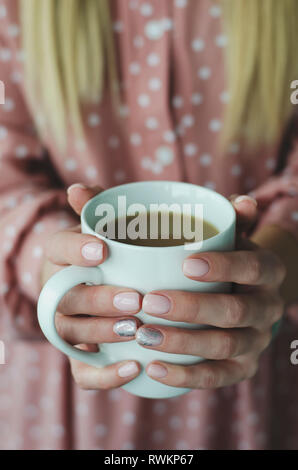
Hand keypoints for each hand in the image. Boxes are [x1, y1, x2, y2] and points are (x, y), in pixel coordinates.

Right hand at [41, 184, 141, 389]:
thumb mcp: (104, 228)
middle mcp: (58, 293)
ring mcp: (66, 326)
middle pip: (66, 299)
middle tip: (133, 300)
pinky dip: (104, 375)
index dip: (75, 250)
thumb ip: (98, 208)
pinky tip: (133, 369)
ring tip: (137, 330)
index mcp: (61, 257)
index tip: (101, 250)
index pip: (57, 249)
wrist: (96, 286)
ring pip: (72, 334)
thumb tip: (79, 189)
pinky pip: (82, 372)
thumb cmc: (107, 254)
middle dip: (98, 300)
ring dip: (103, 333)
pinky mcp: (79, 355)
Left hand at [135, 196, 285, 388]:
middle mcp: (269, 308)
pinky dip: (186, 376)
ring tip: (144, 335)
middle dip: (193, 308)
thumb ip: (230, 218)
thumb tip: (242, 201)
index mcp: (268, 271)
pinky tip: (154, 368)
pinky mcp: (242, 369)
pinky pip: (217, 378)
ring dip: (183, 343)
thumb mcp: (231, 236)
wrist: (244, 298)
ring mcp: (257, 342)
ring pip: (224, 347)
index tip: (186, 262)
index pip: (253, 267)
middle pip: (235, 312)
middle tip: (151, 302)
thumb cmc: (226, 260)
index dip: (224, 266)